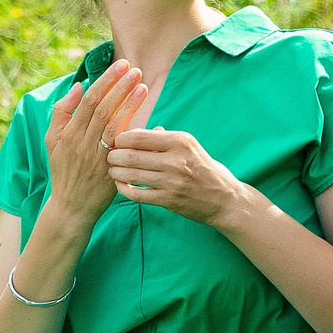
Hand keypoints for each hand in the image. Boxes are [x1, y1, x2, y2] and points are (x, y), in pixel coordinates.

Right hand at [44, 60, 148, 226]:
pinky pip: (124, 147)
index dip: (105, 81)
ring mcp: (97, 157)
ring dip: (130, 104)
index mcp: (69, 133)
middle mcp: (82, 143)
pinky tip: (149, 119)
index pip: (88, 100)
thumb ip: (61, 112)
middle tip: (135, 69)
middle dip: (119, 87)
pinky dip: (136, 131)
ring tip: (143, 86)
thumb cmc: (63, 170)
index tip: (120, 66)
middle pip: (102, 109)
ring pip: (114, 125)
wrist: (71, 207)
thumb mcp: (52, 141)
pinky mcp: (110, 169)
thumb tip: (77, 87)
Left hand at [105, 126, 252, 226]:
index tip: (114, 140)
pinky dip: (123, 188)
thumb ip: (162, 139)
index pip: (140, 136)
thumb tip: (134, 132)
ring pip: (131, 174)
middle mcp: (176, 160)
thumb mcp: (188, 147)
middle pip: (131, 155)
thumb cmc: (203, 168)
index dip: (121, 138)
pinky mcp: (169, 200)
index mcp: (180, 141)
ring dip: (115, 172)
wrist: (224, 198)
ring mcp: (172, 181)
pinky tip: (120, 184)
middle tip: (107, 156)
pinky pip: (137, 194)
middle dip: (113, 155)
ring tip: (111, 169)